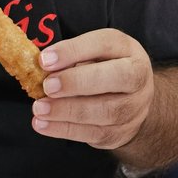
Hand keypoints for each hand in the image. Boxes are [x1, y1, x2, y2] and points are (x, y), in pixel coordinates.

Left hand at [31, 29, 153, 150]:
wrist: (133, 103)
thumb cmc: (105, 70)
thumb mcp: (94, 54)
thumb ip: (73, 56)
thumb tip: (42, 65)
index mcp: (128, 50)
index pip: (104, 44)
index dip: (74, 51)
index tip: (45, 60)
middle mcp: (138, 78)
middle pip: (115, 78)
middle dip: (77, 82)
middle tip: (48, 86)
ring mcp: (133, 108)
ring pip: (104, 111)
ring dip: (66, 110)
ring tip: (40, 108)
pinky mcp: (120, 133)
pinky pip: (92, 133)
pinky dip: (63, 129)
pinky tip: (42, 124)